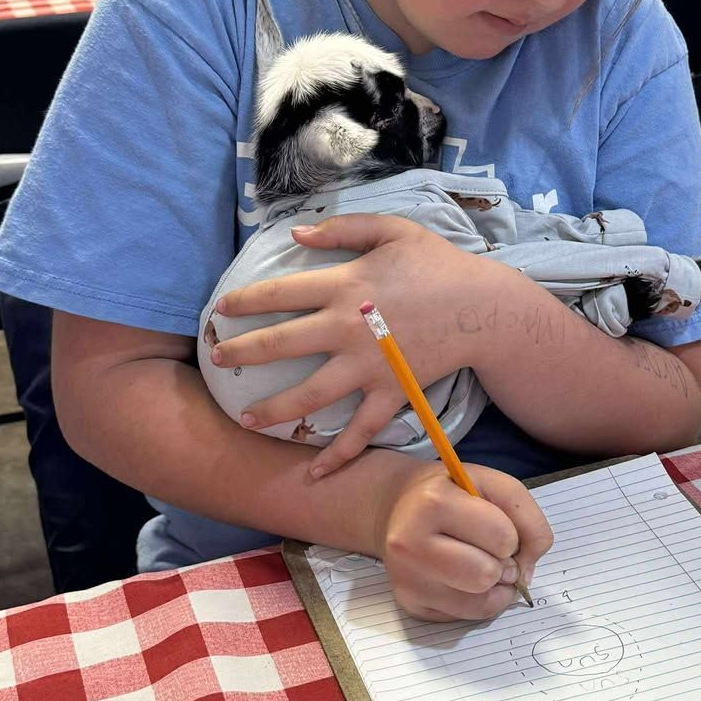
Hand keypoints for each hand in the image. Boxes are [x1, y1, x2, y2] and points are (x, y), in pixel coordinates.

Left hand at [210, 215, 487, 473]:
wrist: (484, 307)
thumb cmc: (438, 264)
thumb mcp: (393, 229)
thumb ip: (342, 228)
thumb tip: (296, 232)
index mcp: (344, 286)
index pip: (279, 293)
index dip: (244, 301)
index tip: (221, 310)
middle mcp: (348, 329)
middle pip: (281, 344)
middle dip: (242, 354)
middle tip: (216, 361)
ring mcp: (368, 366)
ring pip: (310, 394)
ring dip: (274, 408)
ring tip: (245, 419)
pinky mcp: (391, 392)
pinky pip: (361, 430)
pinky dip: (339, 454)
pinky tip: (315, 473)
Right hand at [377, 462, 552, 622]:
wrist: (400, 507)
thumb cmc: (454, 495)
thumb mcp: (494, 486)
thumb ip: (527, 520)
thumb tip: (525, 574)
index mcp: (433, 503)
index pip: (501, 537)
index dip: (511, 535)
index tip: (497, 527)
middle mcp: (410, 543)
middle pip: (486, 575)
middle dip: (502, 565)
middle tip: (491, 551)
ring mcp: (406, 578)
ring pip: (479, 603)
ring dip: (494, 587)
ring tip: (481, 564)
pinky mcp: (410, 604)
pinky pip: (466, 617)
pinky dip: (477, 601)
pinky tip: (465, 579)